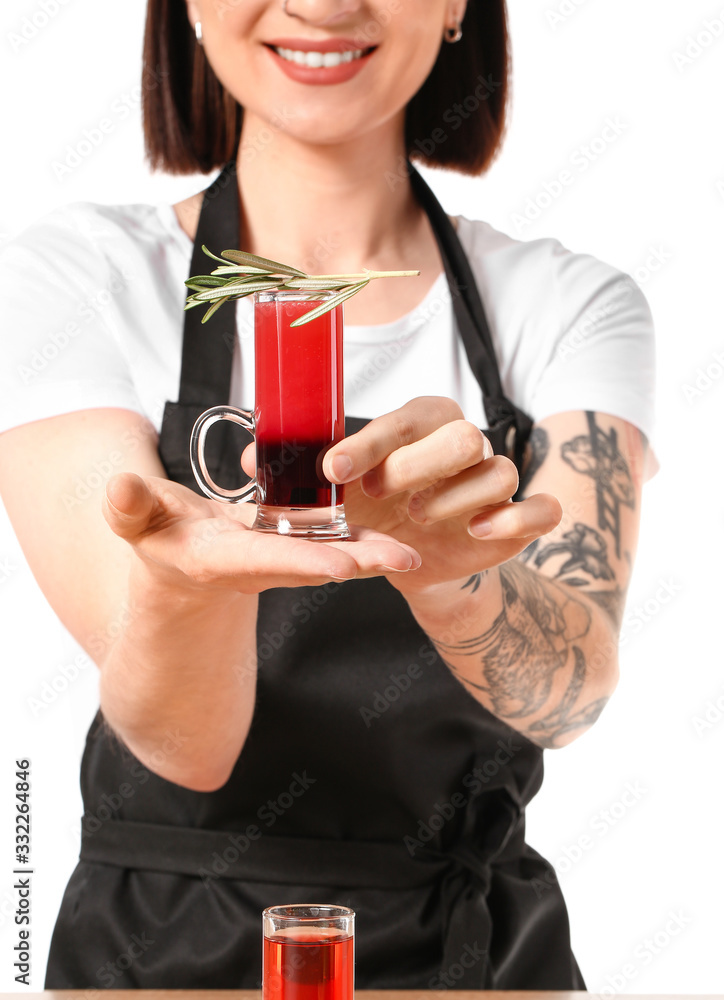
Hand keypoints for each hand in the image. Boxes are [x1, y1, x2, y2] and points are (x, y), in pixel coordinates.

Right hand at [103, 473, 420, 596]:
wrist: (179, 565)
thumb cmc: (157, 537)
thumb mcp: (137, 521)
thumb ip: (130, 507)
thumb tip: (119, 489)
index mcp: (219, 560)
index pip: (263, 560)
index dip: (300, 562)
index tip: (340, 566)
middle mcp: (257, 566)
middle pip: (311, 563)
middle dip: (357, 563)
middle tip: (403, 561)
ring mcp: (278, 561)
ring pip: (329, 555)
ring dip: (370, 557)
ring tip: (412, 556)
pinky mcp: (292, 549)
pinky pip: (331, 545)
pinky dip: (362, 544)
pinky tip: (398, 539)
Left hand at [320, 397, 562, 595]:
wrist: (404, 555)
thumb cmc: (373, 508)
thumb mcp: (342, 488)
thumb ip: (323, 471)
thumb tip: (275, 466)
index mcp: (426, 423)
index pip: (405, 421)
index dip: (368, 445)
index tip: (333, 471)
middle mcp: (466, 445)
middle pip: (465, 436)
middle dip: (416, 466)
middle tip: (378, 493)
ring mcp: (494, 481)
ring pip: (502, 473)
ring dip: (455, 498)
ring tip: (416, 516)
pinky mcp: (516, 521)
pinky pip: (544, 511)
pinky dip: (518, 519)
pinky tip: (477, 530)